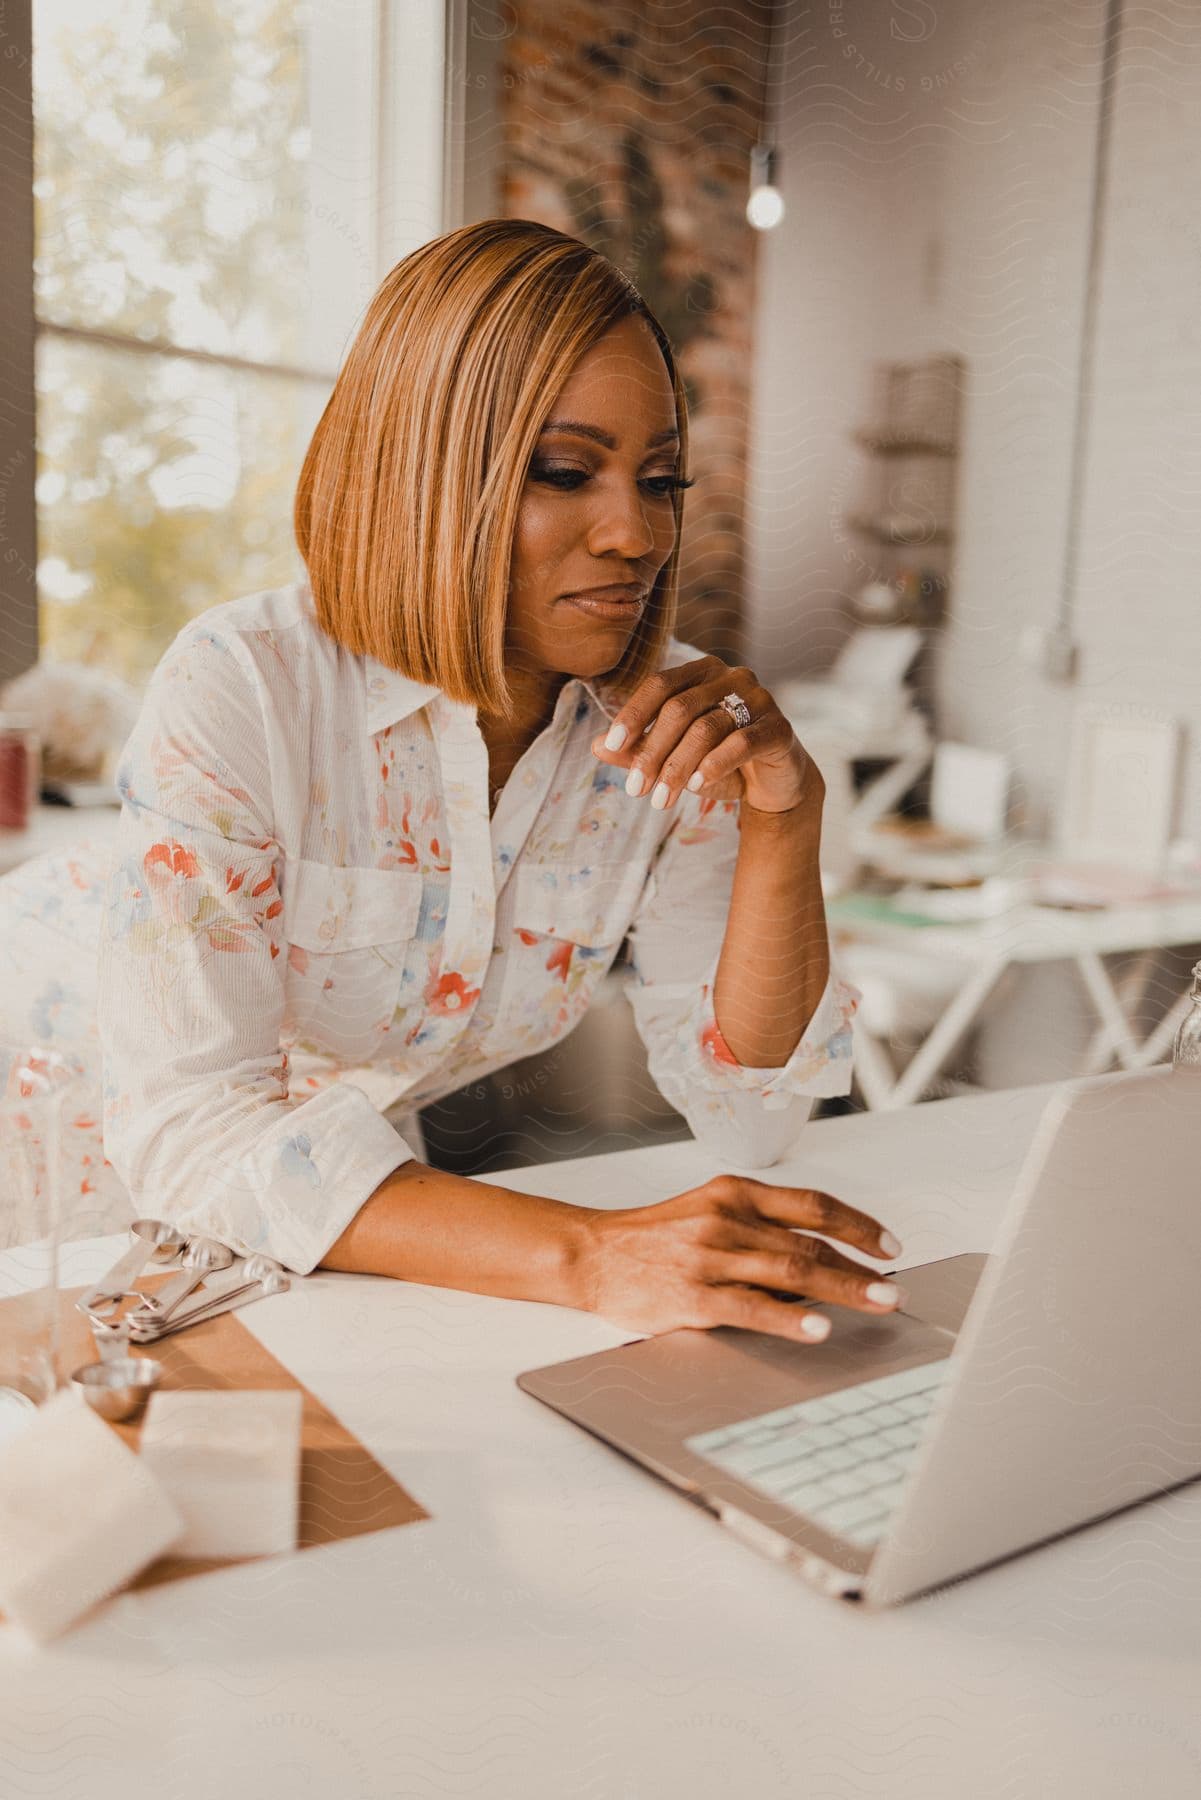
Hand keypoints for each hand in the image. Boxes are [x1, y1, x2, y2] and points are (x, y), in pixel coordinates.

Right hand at [573, 1174, 904, 1342]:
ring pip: (791, 1272)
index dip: (857, 1225)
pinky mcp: (693, 1296)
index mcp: (735, 1193)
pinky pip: (751, 1309)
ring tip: (880, 1303)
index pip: (812, 1205)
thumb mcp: (708, 1210)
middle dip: (861, 1266)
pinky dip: (790, 1320)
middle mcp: (727, 1219)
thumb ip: (759, 1227)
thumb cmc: (654, 1237)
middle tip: (894, 1286)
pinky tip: (818, 1330)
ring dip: (843, 1289)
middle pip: (810, 1242)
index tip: (888, 1245)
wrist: (592, 1254)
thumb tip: (821, 1258)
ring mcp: (710, 1257)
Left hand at [590, 654, 819, 814]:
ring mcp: (759, 699)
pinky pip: (743, 742)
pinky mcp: (779, 728)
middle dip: (652, 752)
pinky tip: (698, 786)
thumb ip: (639, 750)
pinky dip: (715, 764)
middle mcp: (731, 677)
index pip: (660, 685)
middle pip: (680, 709)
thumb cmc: (720, 762)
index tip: (610, 746)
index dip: (633, 714)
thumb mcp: (675, 758)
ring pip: (707, 728)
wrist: (774, 783)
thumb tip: (596, 747)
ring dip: (678, 767)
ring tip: (660, 800)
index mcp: (701, 672)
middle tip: (634, 790)